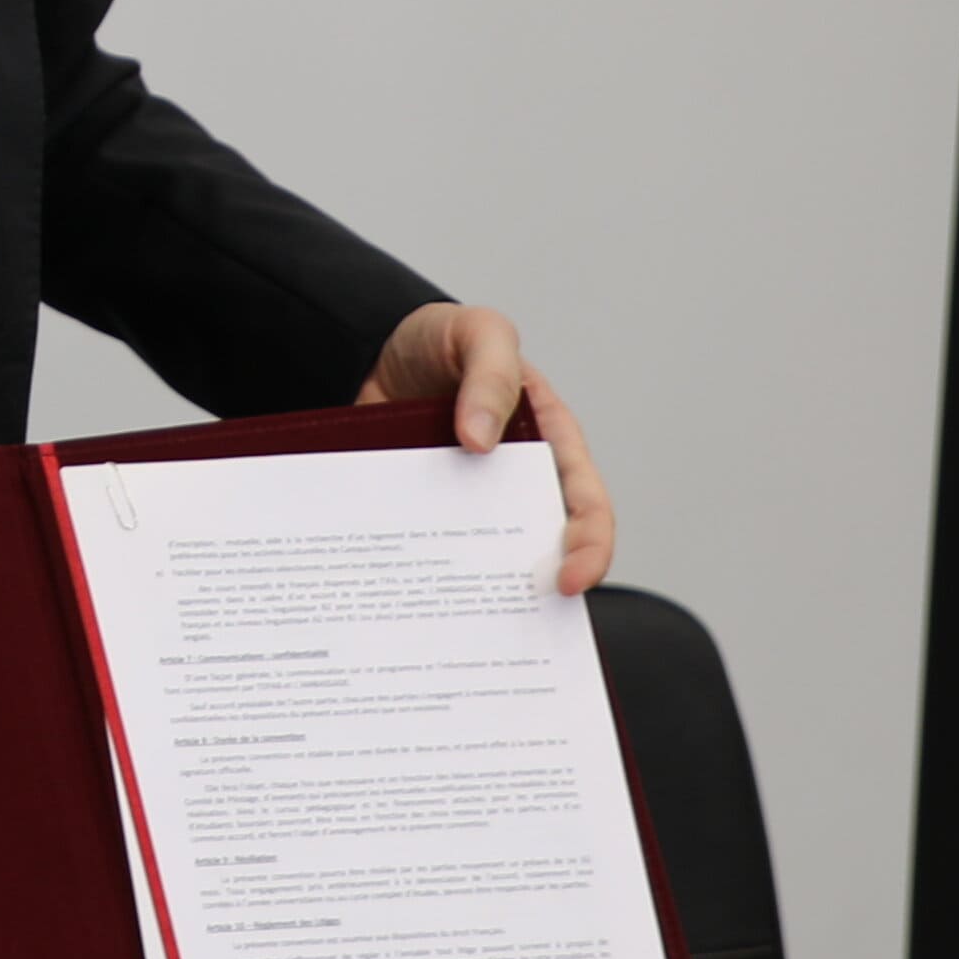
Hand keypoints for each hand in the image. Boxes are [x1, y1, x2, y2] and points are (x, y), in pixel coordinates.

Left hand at [364, 302, 613, 593]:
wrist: (369, 346)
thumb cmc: (443, 336)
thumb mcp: (478, 333)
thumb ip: (491, 374)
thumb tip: (482, 440)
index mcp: (549, 442)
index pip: (586, 505)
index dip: (590, 547)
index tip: (570, 581)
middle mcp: (514, 481)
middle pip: (540, 548)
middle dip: (538, 590)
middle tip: (515, 622)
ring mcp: (466, 501)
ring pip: (485, 562)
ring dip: (479, 593)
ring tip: (463, 625)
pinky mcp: (422, 513)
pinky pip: (431, 552)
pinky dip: (426, 578)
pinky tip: (407, 599)